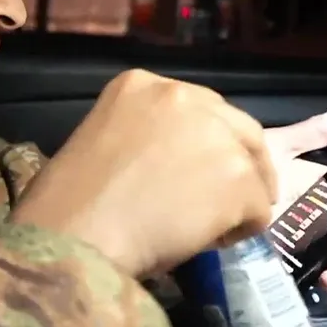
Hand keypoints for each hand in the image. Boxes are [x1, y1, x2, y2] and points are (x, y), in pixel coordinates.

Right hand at [13, 69, 276, 277]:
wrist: (75, 234)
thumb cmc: (67, 202)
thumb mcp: (99, 140)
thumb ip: (142, 136)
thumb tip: (171, 165)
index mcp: (140, 84)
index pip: (197, 109)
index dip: (198, 145)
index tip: (186, 174)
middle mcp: (183, 96)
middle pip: (238, 130)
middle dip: (233, 166)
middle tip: (215, 203)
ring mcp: (217, 135)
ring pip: (252, 171)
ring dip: (235, 201)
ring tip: (200, 228)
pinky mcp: (239, 176)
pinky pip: (259, 210)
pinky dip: (239, 231)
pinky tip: (202, 241)